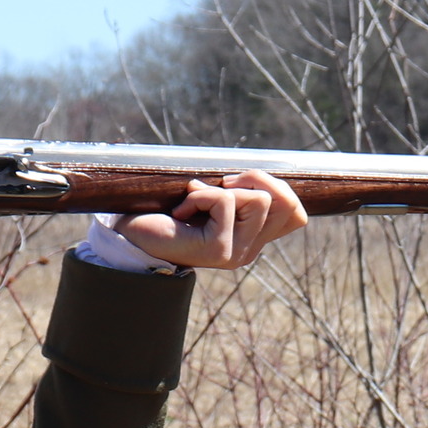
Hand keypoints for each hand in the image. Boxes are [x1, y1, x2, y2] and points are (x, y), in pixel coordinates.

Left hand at [115, 171, 309, 269]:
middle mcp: (250, 249)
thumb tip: (248, 174)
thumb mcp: (209, 196)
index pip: (297, 215)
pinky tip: (180, 210)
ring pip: (259, 200)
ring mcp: (237, 253)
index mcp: (253, 238)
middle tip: (222, 182)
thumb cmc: (165, 212)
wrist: (131, 235)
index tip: (238, 183)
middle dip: (255, 178)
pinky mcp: (219, 251)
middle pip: (285, 202)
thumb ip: (234, 191)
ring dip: (224, 188)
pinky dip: (200, 195)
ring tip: (196, 199)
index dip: (279, 188)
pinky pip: (225, 203)